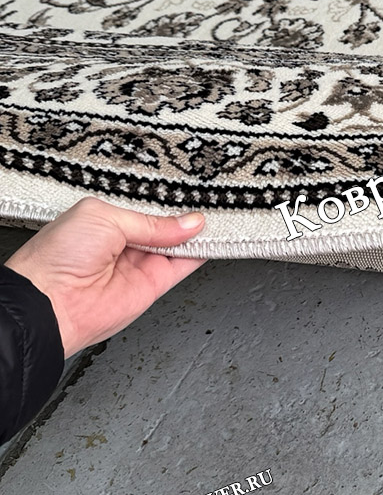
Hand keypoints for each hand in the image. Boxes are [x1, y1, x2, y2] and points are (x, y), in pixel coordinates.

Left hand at [3, 197, 206, 358]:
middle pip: (168, 224)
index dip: (170, 199)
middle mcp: (125, 242)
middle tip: (209, 200)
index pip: (148, 205)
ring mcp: (141, 263)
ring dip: (199, 232)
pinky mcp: (154, 284)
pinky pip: (186, 265)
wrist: (50, 303)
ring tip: (220, 215)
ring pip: (181, 244)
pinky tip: (215, 238)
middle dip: (187, 213)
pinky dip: (204, 253)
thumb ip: (151, 221)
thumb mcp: (105, 217)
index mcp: (107, 219)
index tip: (192, 191)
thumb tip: (188, 222)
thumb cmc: (57, 257)